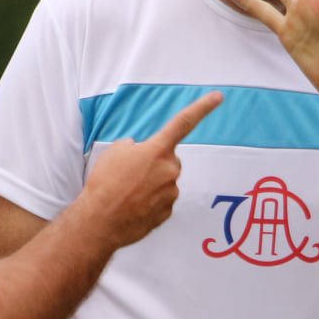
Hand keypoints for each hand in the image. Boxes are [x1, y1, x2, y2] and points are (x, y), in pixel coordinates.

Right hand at [80, 90, 223, 246]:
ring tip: (127, 192)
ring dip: (150, 184)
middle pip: (168, 160)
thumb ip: (135, 146)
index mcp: (157, 150)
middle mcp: (170, 170)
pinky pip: (161, 200)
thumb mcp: (114, 152)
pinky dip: (149, 201)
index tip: (218, 97)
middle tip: (130, 174)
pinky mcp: (168, 212)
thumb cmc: (104, 183)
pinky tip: (132, 205)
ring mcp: (171, 192)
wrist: (99, 221)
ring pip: (164, 182)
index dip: (202, 108)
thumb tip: (141, 152)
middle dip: (154, 164)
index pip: (183, 123)